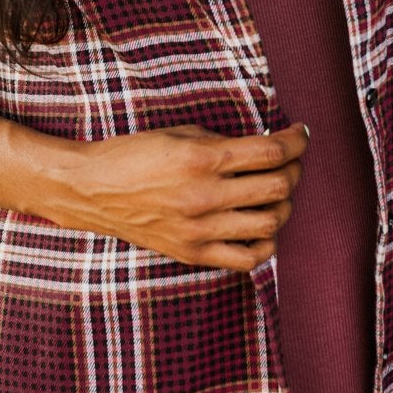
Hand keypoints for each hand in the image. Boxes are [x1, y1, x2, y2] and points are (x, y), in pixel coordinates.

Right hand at [48, 121, 309, 272]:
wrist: (91, 189)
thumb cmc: (134, 154)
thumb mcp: (180, 133)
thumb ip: (225, 143)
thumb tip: (264, 148)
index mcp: (202, 158)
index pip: (271, 151)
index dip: (297, 140)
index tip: (301, 134)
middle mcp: (205, 196)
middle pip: (278, 187)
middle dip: (294, 170)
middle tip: (290, 161)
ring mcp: (200, 229)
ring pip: (270, 223)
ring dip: (283, 204)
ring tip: (275, 192)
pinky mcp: (192, 253)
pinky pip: (247, 258)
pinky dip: (265, 243)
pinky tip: (259, 225)